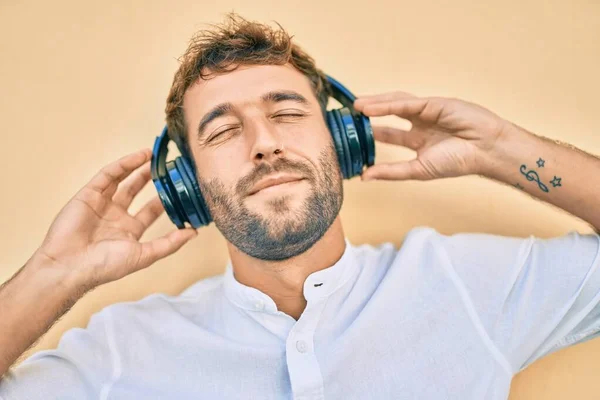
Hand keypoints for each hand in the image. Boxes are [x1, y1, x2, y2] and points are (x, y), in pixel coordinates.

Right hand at [35, 148, 196, 289]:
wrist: (70, 266)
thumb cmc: (104, 266)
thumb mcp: (144, 255)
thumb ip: (169, 243)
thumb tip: (193, 233)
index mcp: (129, 231)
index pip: (151, 210)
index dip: (165, 199)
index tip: (181, 187)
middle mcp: (115, 216)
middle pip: (137, 191)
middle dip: (152, 178)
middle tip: (168, 166)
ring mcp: (101, 204)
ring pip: (122, 179)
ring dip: (138, 167)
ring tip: (154, 156)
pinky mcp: (88, 194)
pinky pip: (108, 175)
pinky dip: (124, 164)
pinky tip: (139, 157)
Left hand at [354, 92, 509, 180]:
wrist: (486, 151)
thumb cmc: (459, 162)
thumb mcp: (418, 170)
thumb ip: (391, 171)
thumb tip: (364, 177)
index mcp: (418, 142)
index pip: (388, 135)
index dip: (370, 135)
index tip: (350, 137)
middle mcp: (420, 125)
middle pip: (387, 116)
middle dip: (368, 115)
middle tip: (347, 117)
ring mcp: (427, 112)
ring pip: (394, 105)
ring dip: (374, 105)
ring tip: (355, 107)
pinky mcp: (434, 103)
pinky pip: (407, 103)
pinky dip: (387, 104)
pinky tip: (370, 107)